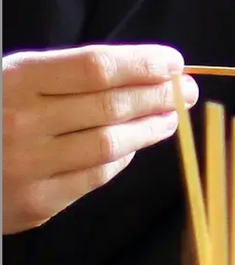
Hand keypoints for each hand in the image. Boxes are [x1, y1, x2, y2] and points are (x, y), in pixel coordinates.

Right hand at [2, 44, 198, 233]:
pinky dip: (121, 158)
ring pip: (111, 144)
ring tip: (171, 116)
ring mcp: (27, 167)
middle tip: (187, 89)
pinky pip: (95, 176)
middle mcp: (21, 123)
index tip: (175, 61)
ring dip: (151, 128)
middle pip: (111, 105)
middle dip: (159, 95)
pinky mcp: (34, 203)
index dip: (143, 63)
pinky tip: (134, 144)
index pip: (97, 67)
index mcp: (18, 81)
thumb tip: (149, 69)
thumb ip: (72, 74)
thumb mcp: (17, 77)